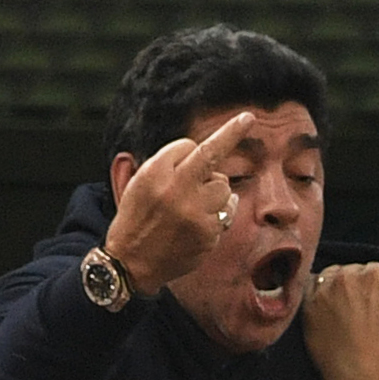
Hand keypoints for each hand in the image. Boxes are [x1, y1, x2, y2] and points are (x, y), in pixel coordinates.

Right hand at [104, 112, 252, 294]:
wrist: (130, 262)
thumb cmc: (137, 215)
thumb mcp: (141, 180)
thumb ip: (171, 162)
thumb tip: (210, 150)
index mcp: (155, 172)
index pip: (196, 146)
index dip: (224, 135)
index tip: (248, 118)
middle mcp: (175, 190)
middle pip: (214, 166)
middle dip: (207, 173)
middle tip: (185, 191)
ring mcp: (194, 214)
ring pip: (224, 188)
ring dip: (213, 194)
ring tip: (190, 209)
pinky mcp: (207, 234)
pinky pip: (228, 211)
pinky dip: (218, 213)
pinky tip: (197, 224)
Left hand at [302, 262, 378, 379]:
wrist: (358, 378)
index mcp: (372, 276)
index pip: (376, 269)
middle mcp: (344, 278)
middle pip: (352, 270)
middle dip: (358, 285)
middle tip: (362, 309)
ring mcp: (322, 291)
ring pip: (331, 277)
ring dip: (337, 287)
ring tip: (344, 309)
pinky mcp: (307, 306)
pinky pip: (310, 288)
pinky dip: (317, 293)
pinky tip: (325, 309)